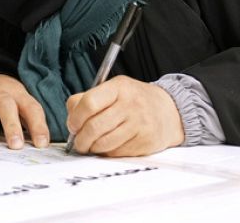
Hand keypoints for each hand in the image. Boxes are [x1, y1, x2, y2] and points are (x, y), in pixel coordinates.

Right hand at [0, 74, 49, 148]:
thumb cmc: (3, 99)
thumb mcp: (20, 104)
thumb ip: (31, 122)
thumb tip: (41, 145)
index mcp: (16, 93)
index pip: (30, 107)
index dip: (38, 126)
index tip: (42, 145)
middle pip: (5, 104)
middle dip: (11, 126)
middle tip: (16, 146)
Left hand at [65, 76, 182, 156]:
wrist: (168, 111)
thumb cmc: (134, 101)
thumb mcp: (113, 90)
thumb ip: (88, 99)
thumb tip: (71, 117)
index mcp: (118, 88)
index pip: (89, 103)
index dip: (75, 118)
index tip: (72, 125)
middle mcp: (130, 104)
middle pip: (94, 127)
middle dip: (81, 139)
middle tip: (78, 142)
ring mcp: (139, 124)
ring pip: (104, 143)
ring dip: (92, 148)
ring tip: (91, 145)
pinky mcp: (145, 142)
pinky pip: (117, 152)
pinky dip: (108, 152)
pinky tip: (109, 146)